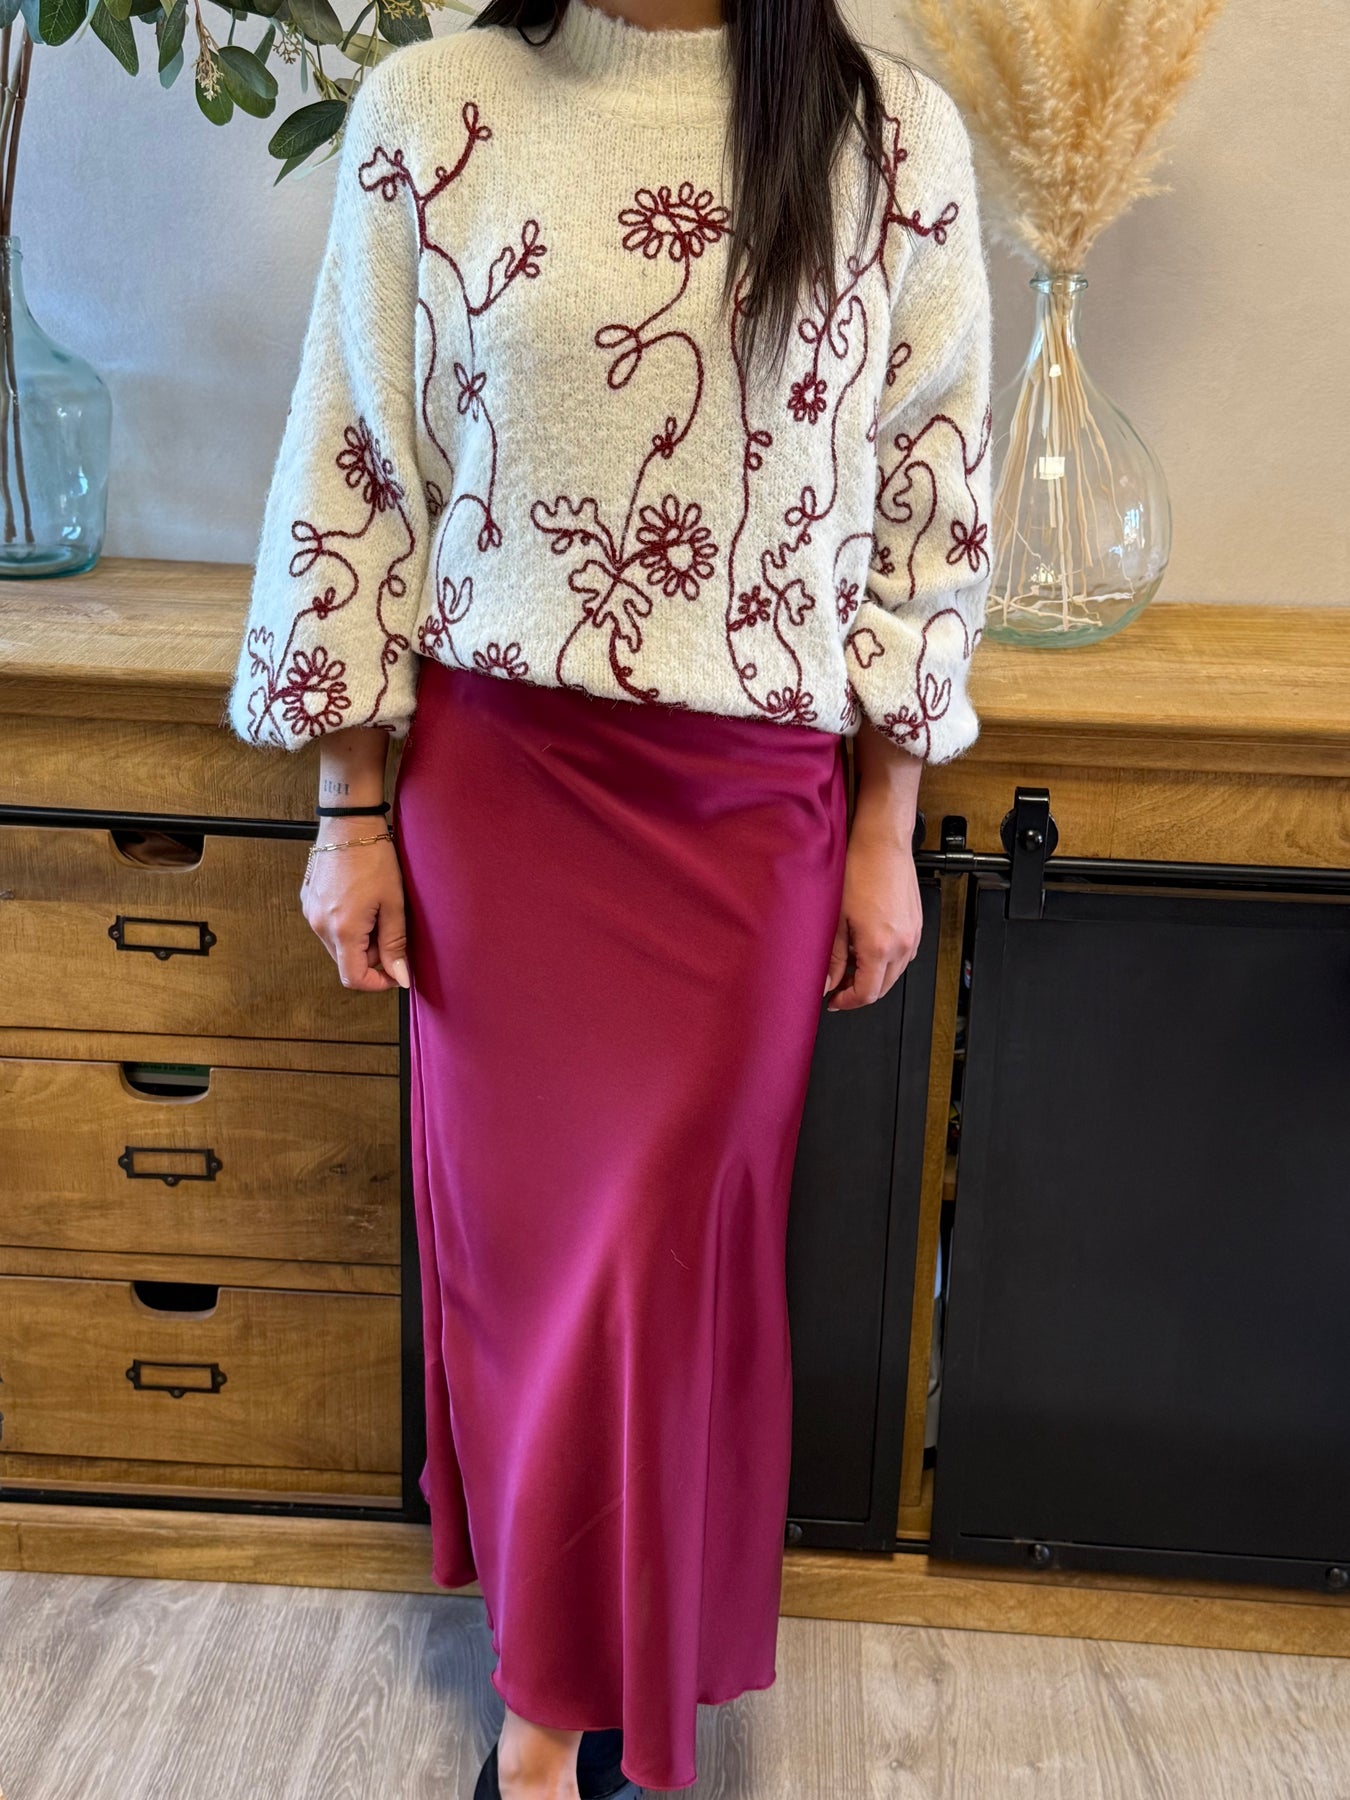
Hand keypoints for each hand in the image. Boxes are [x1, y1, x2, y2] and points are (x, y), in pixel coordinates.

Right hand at [301, 820, 409, 991]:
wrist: (349, 824)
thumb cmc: (374, 859)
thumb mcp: (393, 903)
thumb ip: (395, 944)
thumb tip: (400, 976)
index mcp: (343, 930)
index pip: (353, 978)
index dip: (377, 983)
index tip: (395, 972)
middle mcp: (320, 925)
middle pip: (346, 962)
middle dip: (371, 957)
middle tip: (389, 929)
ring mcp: (310, 912)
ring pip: (337, 945)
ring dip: (358, 940)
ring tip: (375, 910)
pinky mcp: (307, 900)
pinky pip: (327, 926)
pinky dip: (345, 925)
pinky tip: (359, 901)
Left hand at [823, 802, 922, 1010]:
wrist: (882, 844)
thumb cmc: (859, 871)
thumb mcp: (837, 919)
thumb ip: (833, 957)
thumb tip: (827, 982)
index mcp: (880, 947)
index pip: (867, 993)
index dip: (847, 1002)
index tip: (833, 1000)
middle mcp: (902, 945)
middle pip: (884, 988)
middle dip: (859, 992)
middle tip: (837, 987)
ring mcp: (914, 935)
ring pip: (895, 974)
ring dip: (874, 977)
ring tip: (850, 966)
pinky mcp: (917, 925)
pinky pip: (904, 956)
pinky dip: (886, 962)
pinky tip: (869, 950)